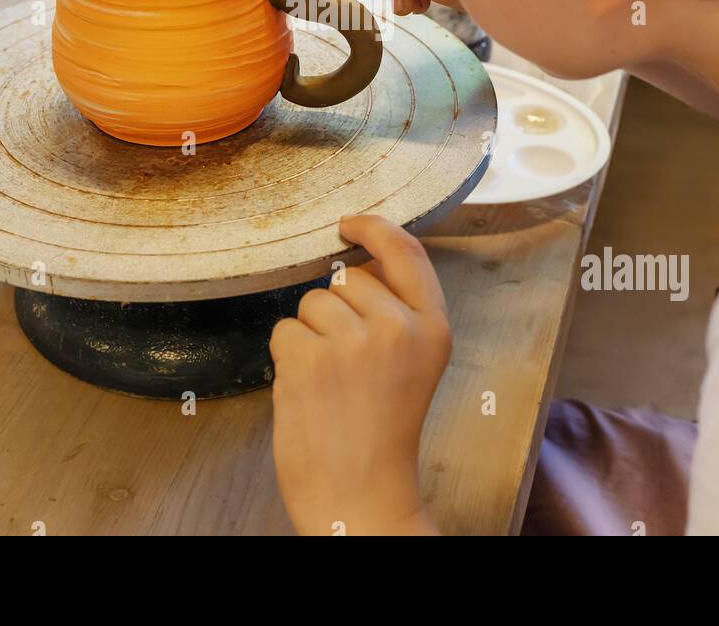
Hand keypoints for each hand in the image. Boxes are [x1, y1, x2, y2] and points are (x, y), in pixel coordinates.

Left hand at [269, 214, 449, 535]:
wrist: (361, 495)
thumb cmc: (382, 431)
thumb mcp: (414, 364)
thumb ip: (396, 311)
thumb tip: (354, 263)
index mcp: (433, 328)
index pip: (406, 252)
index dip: (374, 227)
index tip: (349, 224)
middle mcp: (399, 328)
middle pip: (347, 279)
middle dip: (335, 311)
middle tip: (347, 366)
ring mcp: (353, 343)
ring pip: (311, 303)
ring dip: (309, 336)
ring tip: (329, 383)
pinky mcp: (311, 360)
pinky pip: (284, 331)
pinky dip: (287, 358)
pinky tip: (309, 392)